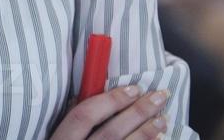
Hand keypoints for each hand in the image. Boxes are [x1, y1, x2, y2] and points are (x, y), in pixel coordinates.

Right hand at [49, 83, 170, 139]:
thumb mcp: (60, 137)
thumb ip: (73, 122)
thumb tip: (93, 95)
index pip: (83, 115)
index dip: (109, 101)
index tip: (132, 88)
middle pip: (111, 132)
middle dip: (137, 112)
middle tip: (159, 97)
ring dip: (147, 132)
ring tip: (163, 118)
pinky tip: (158, 139)